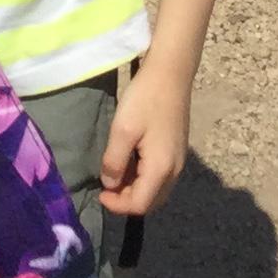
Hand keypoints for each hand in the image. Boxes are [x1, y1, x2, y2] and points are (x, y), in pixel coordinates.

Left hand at [99, 64, 190, 218]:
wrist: (171, 72)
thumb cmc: (145, 99)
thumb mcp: (122, 130)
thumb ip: (114, 162)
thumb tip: (110, 184)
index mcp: (161, 169)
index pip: (139, 205)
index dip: (117, 205)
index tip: (99, 192)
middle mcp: (175, 170)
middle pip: (151, 202)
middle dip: (127, 201)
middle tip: (107, 186)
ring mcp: (179, 160)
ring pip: (157, 191)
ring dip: (135, 190)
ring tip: (116, 173)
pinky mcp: (177, 150)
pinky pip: (161, 177)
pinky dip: (144, 179)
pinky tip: (131, 162)